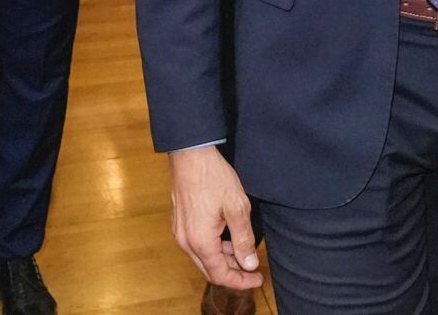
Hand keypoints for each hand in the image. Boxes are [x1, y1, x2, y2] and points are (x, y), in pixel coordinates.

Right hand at [167, 145, 262, 289]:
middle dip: (233, 273)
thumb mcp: (237, 208)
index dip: (241, 281)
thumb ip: (243, 239)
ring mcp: (180, 233)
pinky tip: (229, 239)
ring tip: (245, 252)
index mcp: (200, 241)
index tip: (257, 278)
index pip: (220, 275)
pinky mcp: (180, 224)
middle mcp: (186, 242)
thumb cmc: (214, 178)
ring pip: (204, 258)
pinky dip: (214, 248)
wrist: (191, 156)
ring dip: (224, 259)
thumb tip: (249, 264)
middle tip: (253, 270)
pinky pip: (198, 245)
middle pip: (210, 270)